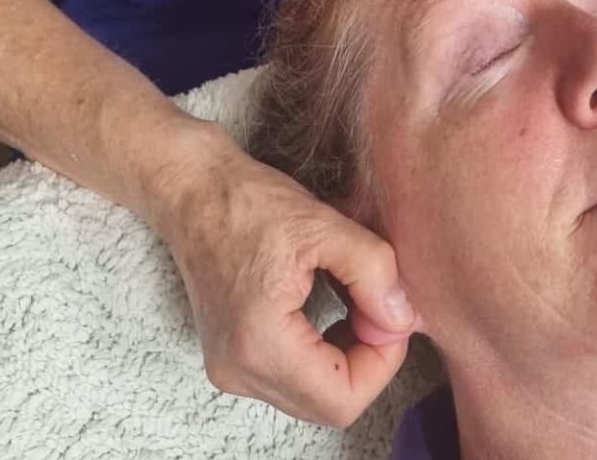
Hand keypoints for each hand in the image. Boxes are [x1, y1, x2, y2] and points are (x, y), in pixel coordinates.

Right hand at [149, 126, 415, 426]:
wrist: (195, 191)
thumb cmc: (251, 202)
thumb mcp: (325, 226)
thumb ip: (373, 273)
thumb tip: (402, 320)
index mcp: (259, 344)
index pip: (341, 400)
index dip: (382, 363)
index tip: (392, 313)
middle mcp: (239, 371)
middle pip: (328, 404)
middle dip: (367, 359)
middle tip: (378, 305)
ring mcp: (231, 370)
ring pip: (312, 397)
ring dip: (347, 358)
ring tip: (356, 303)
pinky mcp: (232, 359)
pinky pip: (292, 380)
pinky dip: (322, 355)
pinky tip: (332, 311)